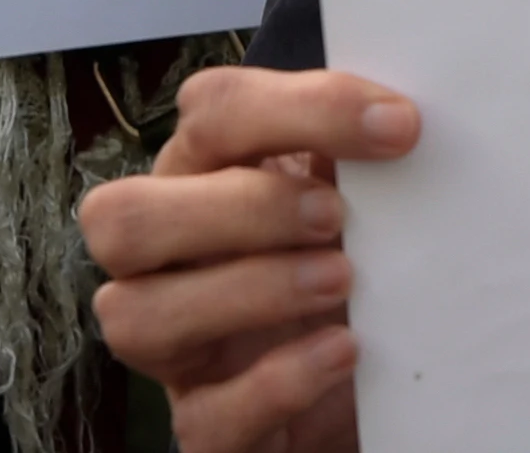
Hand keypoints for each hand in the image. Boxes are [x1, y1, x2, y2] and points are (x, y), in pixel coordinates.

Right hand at [79, 66, 418, 452]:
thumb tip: (406, 119)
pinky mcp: (208, 425)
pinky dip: (276, 381)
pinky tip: (342, 351)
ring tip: (342, 280)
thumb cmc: (360, 269)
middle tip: (335, 216)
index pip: (210, 112)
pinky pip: (204, 416)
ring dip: (245, 289)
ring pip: (134, 315)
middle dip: (236, 207)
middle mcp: (169, 259)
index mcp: (206, 177)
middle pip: (122, 216)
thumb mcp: (361, 202)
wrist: (378, 386)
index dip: (300, 108)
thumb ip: (364, 159)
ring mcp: (177, 349)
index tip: (398, 126)